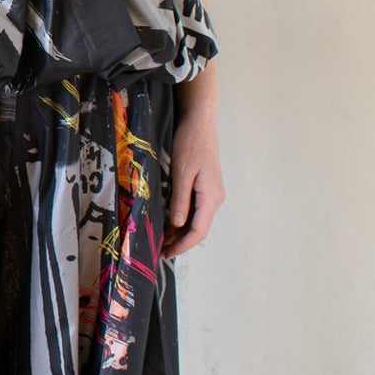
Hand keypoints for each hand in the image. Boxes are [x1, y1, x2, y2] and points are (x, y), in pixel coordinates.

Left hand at [162, 107, 225, 258]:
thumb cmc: (190, 143)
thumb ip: (180, 200)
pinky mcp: (205, 187)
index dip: (182, 245)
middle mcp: (215, 198)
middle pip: (198, 228)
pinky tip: (168, 223)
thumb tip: (178, 225)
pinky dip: (182, 219)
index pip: (198, 231)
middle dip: (180, 242)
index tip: (165, 254)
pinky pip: (195, 209)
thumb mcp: (182, 172)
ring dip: (180, 232)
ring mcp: (211, 193)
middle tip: (159, 251)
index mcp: (211, 197)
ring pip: (196, 220)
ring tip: (160, 240)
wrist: (199, 121)